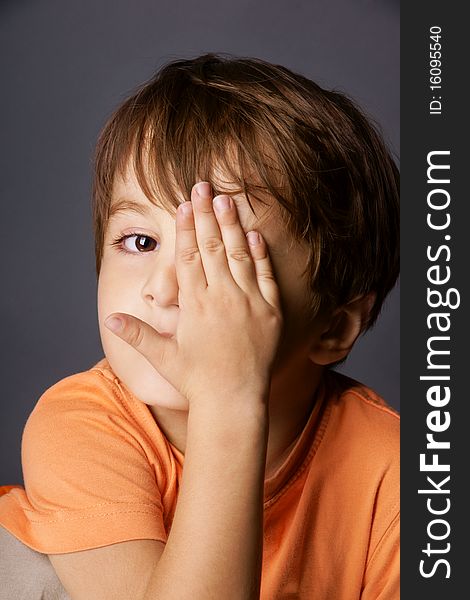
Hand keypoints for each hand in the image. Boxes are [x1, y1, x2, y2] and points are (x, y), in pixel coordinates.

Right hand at [104, 181, 282, 407]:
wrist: (234, 401)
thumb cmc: (196, 381)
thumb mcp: (163, 357)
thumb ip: (137, 334)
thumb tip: (110, 319)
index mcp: (194, 304)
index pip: (188, 257)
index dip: (185, 228)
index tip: (184, 204)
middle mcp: (221, 297)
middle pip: (212, 247)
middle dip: (207, 214)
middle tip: (203, 186)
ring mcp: (248, 302)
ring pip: (239, 254)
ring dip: (232, 225)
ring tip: (227, 199)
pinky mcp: (270, 312)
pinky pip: (265, 276)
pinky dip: (260, 254)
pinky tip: (255, 234)